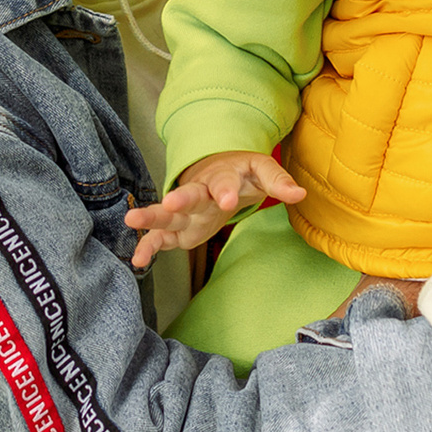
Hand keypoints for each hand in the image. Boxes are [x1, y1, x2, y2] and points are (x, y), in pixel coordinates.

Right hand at [123, 150, 304, 269]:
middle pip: (188, 195)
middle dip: (180, 199)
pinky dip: (149, 247)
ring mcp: (186, 212)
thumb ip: (278, 182)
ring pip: (167, 215)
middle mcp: (199, 193)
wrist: (218, 171)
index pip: (223, 183)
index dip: (224, 191)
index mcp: (222, 177)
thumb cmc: (242, 172)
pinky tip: (137, 260)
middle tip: (170, 204)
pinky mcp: (179, 230)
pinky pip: (161, 238)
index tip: (225, 200)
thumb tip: (300, 194)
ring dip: (150, 218)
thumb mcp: (261, 172)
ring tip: (131, 220)